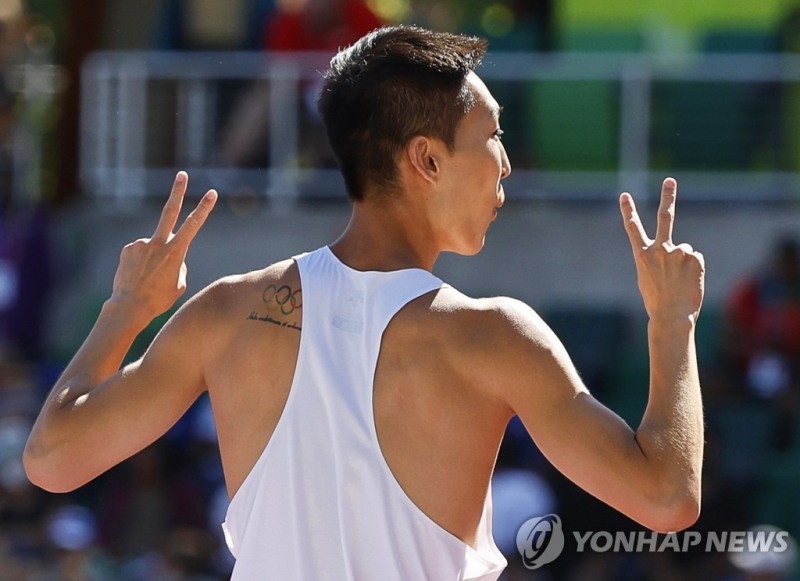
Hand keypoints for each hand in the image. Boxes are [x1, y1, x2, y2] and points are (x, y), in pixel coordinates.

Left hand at [110, 172, 217, 318]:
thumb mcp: (179, 283)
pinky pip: (140, 252)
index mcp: (176, 252)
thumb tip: (168, 253)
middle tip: (182, 174)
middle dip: (177, 192)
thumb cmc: (159, 299)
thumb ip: (178, 264)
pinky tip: (138, 275)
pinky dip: (141, 262)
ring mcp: (141, 244)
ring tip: (148, 278)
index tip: (212, 193)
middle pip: (170, 211)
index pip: (193, 225)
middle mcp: (158, 243)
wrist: (129, 306)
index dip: (204, 208)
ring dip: (154, 259)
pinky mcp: (128, 248)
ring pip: (154, 246)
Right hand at [620, 177, 704, 323]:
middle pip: (665, 217)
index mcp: (641, 254)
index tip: (624, 195)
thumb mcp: (647, 277)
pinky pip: (695, 259)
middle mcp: (659, 249)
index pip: (633, 228)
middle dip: (667, 197)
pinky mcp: (695, 258)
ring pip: (685, 250)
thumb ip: (655, 259)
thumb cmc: (657, 300)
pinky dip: (694, 269)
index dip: (628, 211)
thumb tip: (675, 251)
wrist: (671, 315)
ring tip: (678, 281)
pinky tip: (688, 281)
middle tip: (670, 181)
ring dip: (684, 263)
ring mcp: (678, 252)